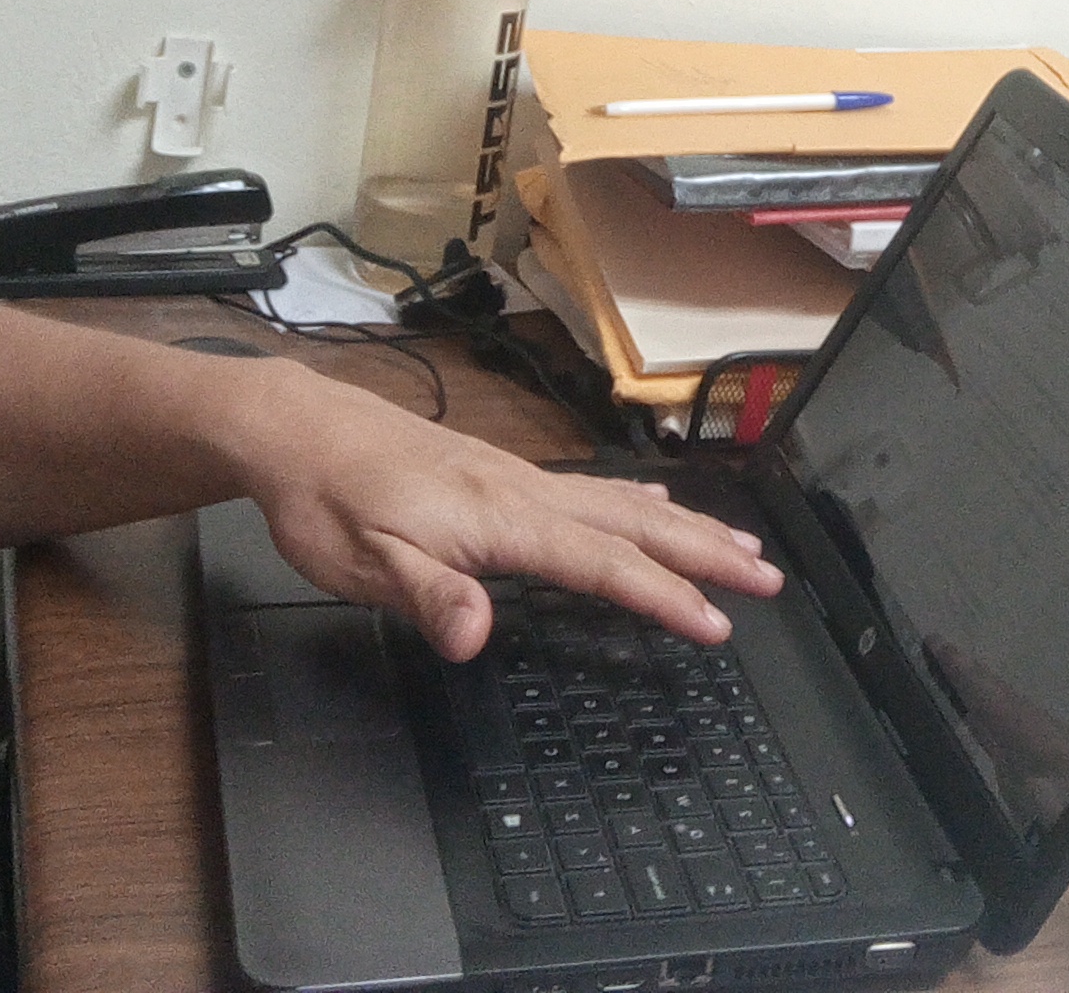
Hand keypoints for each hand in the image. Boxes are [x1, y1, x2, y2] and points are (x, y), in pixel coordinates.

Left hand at [232, 367, 783, 660]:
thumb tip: (476, 636)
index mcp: (498, 520)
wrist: (299, 431)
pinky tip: (654, 508)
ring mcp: (517, 480)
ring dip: (686, 528)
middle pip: (633, 526)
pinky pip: (593, 491)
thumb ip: (429, 597)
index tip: (719, 621)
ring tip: (740, 545)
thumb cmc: (327, 501)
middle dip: (706, 553)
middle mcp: (521, 492)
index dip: (664, 596)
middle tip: (770, 575)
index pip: (600, 565)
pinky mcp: (502, 476)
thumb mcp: (363, 565)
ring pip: (621, 506)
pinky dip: (638, 504)